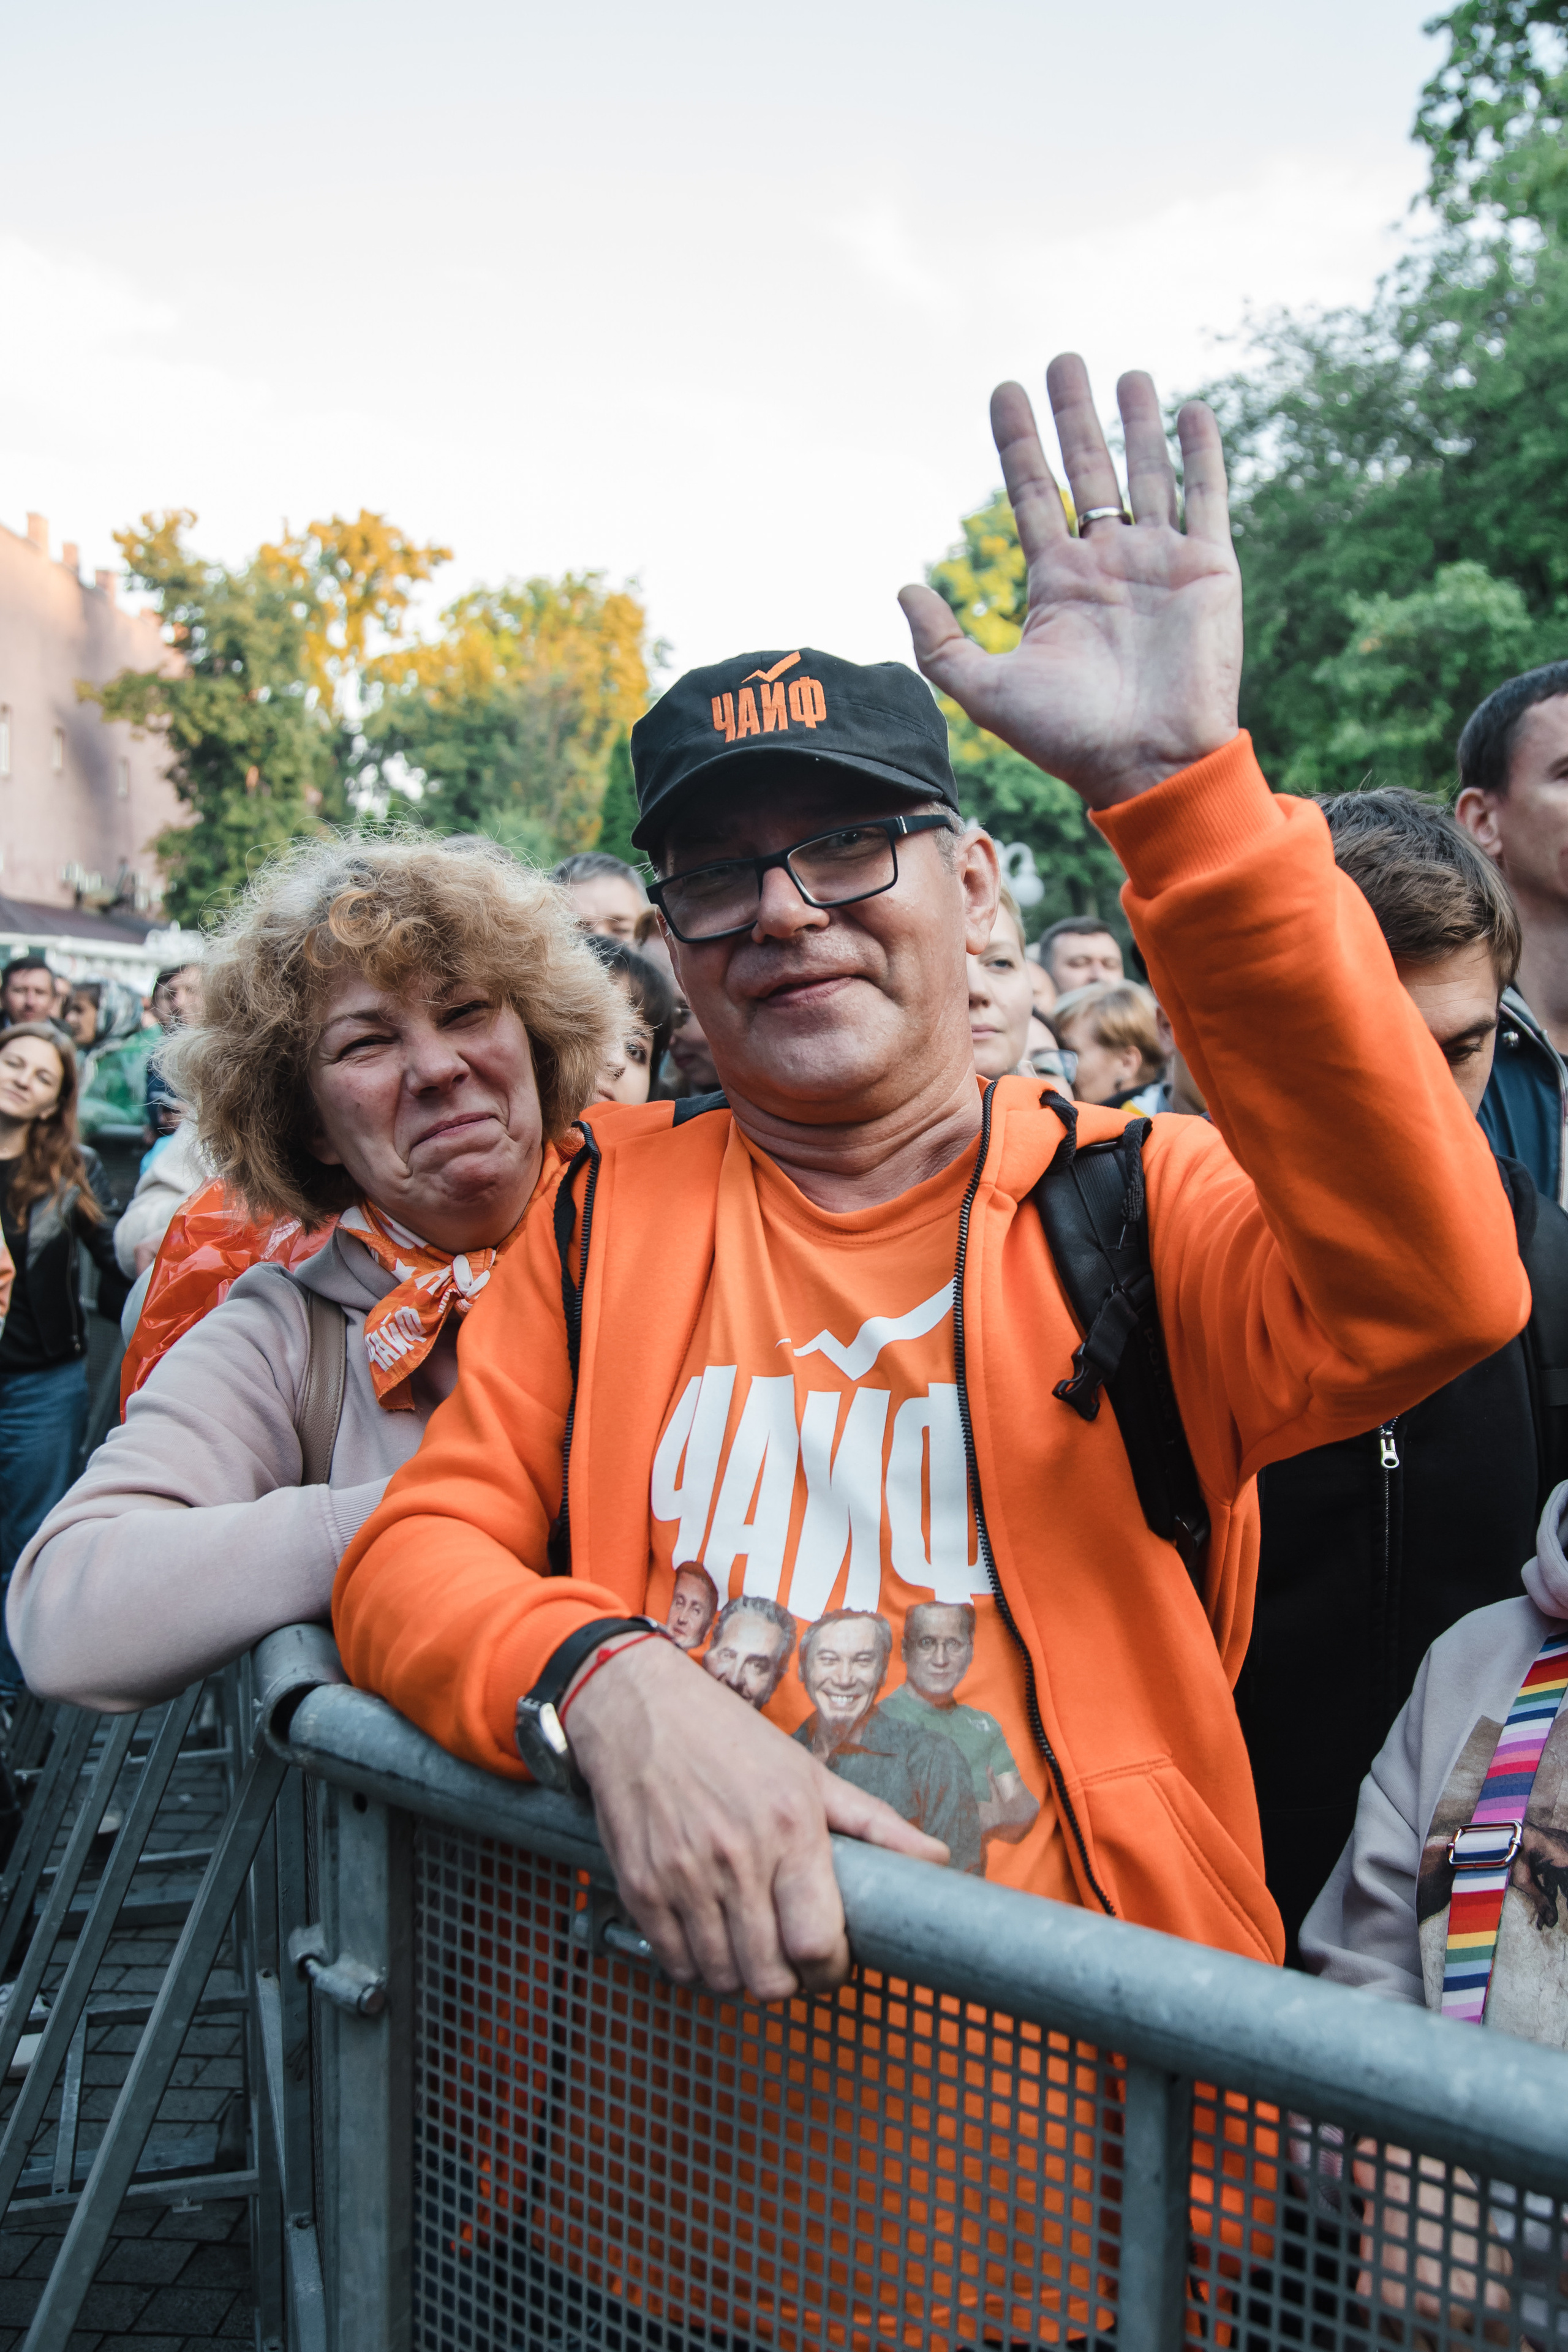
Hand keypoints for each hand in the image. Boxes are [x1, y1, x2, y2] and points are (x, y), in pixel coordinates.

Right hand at [562, 1632, 948, 2000]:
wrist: (639, 1707)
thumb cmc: (730, 1738)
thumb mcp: (808, 1772)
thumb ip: (875, 1824)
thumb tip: (939, 1859)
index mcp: (790, 1827)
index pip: (817, 1943)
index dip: (830, 1971)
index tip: (830, 1963)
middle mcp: (737, 1857)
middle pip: (769, 1976)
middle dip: (788, 1982)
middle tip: (790, 1961)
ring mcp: (683, 1876)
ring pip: (721, 1978)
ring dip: (741, 1978)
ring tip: (750, 1949)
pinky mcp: (640, 1886)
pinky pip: (674, 1963)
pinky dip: (695, 1967)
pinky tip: (708, 1939)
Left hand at [898, 357, 1241, 808]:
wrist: (1148, 766)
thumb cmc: (1070, 738)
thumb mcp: (988, 691)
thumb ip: (942, 643)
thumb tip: (903, 588)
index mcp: (1058, 582)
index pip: (1033, 492)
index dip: (1018, 442)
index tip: (1004, 391)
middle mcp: (1108, 563)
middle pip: (1086, 469)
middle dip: (1073, 415)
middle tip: (1061, 360)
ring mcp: (1160, 561)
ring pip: (1146, 472)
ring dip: (1136, 421)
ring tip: (1127, 372)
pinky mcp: (1209, 569)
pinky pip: (1207, 497)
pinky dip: (1201, 454)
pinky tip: (1191, 410)